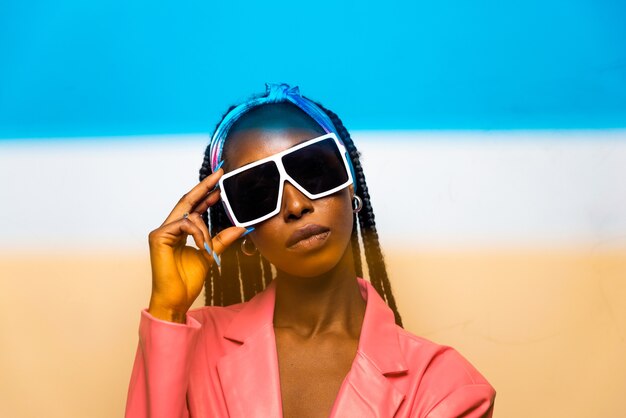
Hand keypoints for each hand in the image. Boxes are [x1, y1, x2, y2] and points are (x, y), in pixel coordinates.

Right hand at [146, 167, 247, 322]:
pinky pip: (184, 225)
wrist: (176, 300)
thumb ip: (222, 239)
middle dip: (204, 186)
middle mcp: (169, 228)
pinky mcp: (158, 237)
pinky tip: (202, 247)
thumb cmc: (187, 281)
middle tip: (220, 174)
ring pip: (190, 215)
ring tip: (208, 248)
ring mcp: (161, 231)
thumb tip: (241, 227)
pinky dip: (198, 235)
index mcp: (180, 231)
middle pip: (188, 200)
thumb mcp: (210, 254)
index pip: (194, 207)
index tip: (220, 181)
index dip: (206, 193)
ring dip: (205, 229)